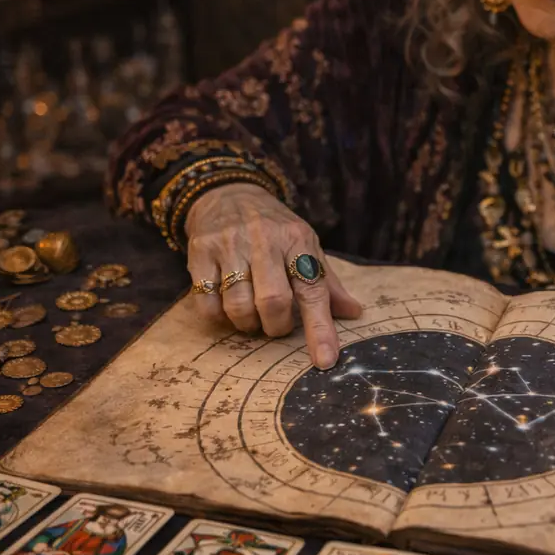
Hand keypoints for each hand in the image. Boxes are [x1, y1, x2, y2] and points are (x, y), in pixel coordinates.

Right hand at [185, 183, 361, 368]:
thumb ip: (326, 281)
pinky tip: (226, 305)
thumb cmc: (274, 229)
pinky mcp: (200, 252)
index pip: (313, 290)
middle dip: (276, 326)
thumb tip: (354, 312)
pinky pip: (208, 303)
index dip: (320, 329)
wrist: (228, 193)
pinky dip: (219, 316)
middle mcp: (264, 239)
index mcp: (298, 240)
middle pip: (273, 302)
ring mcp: (229, 245)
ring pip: (238, 306)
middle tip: (275, 324)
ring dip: (247, 323)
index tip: (324, 360)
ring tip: (251, 314)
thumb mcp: (305, 245)